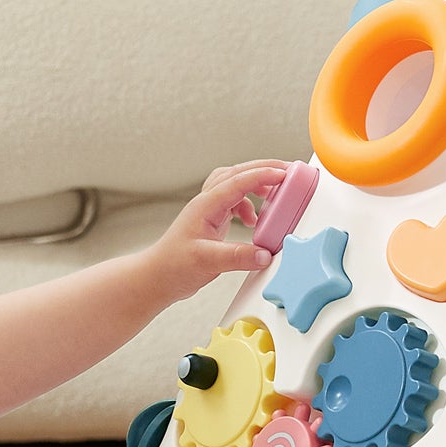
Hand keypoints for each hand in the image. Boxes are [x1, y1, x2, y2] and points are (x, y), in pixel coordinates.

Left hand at [148, 161, 290, 300]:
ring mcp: (209, 210)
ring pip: (235, 184)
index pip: (238, 181)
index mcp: (206, 205)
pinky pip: (234, 200)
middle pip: (238, 173)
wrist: (157, 277)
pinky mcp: (212, 220)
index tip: (285, 174)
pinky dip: (248, 204)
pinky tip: (253, 221)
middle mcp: (207, 202)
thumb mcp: (208, 261)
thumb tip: (265, 253)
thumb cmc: (173, 266)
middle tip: (288, 171)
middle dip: (264, 169)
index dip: (263, 175)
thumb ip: (237, 256)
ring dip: (256, 184)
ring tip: (274, 193)